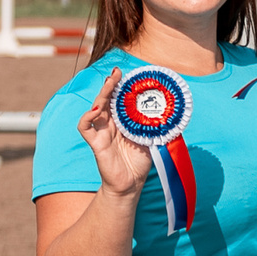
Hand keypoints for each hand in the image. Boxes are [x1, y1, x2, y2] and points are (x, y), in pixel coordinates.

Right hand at [79, 69, 152, 196]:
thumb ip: (156, 126)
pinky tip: (96, 111)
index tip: (128, 74)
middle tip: (117, 72)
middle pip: (106, 99)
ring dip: (101, 94)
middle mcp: (110, 123)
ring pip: (96, 107)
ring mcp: (101, 132)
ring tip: (109, 83)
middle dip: (111, 84)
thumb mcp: (152, 139)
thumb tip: (173, 114)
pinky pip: (84, 127)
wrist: (131, 183)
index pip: (119, 99)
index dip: (121, 86)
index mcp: (122, 121)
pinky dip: (86, 117)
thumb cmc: (139, 161)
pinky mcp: (95, 142)